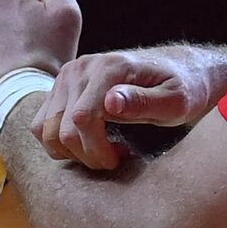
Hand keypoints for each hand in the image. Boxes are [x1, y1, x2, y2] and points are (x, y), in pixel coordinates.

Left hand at [0, 0, 82, 111]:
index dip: (47, 9)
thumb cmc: (43, 58)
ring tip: (17, 60)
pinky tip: (2, 69)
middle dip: (22, 21)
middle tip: (34, 47)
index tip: (48, 30)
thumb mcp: (67, 15)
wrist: (17, 101)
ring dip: (3, 38)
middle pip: (9, 7)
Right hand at [31, 47, 221, 169]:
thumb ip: (144, 102)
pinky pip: (43, 122)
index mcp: (109, 69)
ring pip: (46, 128)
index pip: (82, 120)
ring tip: (103, 150)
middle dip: (85, 154)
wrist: (181, 69)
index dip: (96, 150)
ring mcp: (68, 76)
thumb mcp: (176, 100)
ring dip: (70, 150)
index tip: (120, 159)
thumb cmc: (184, 88)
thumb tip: (110, 102)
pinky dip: (60, 141)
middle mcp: (81, 68)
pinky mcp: (62, 86)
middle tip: (115, 159)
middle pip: (61, 128)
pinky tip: (90, 142)